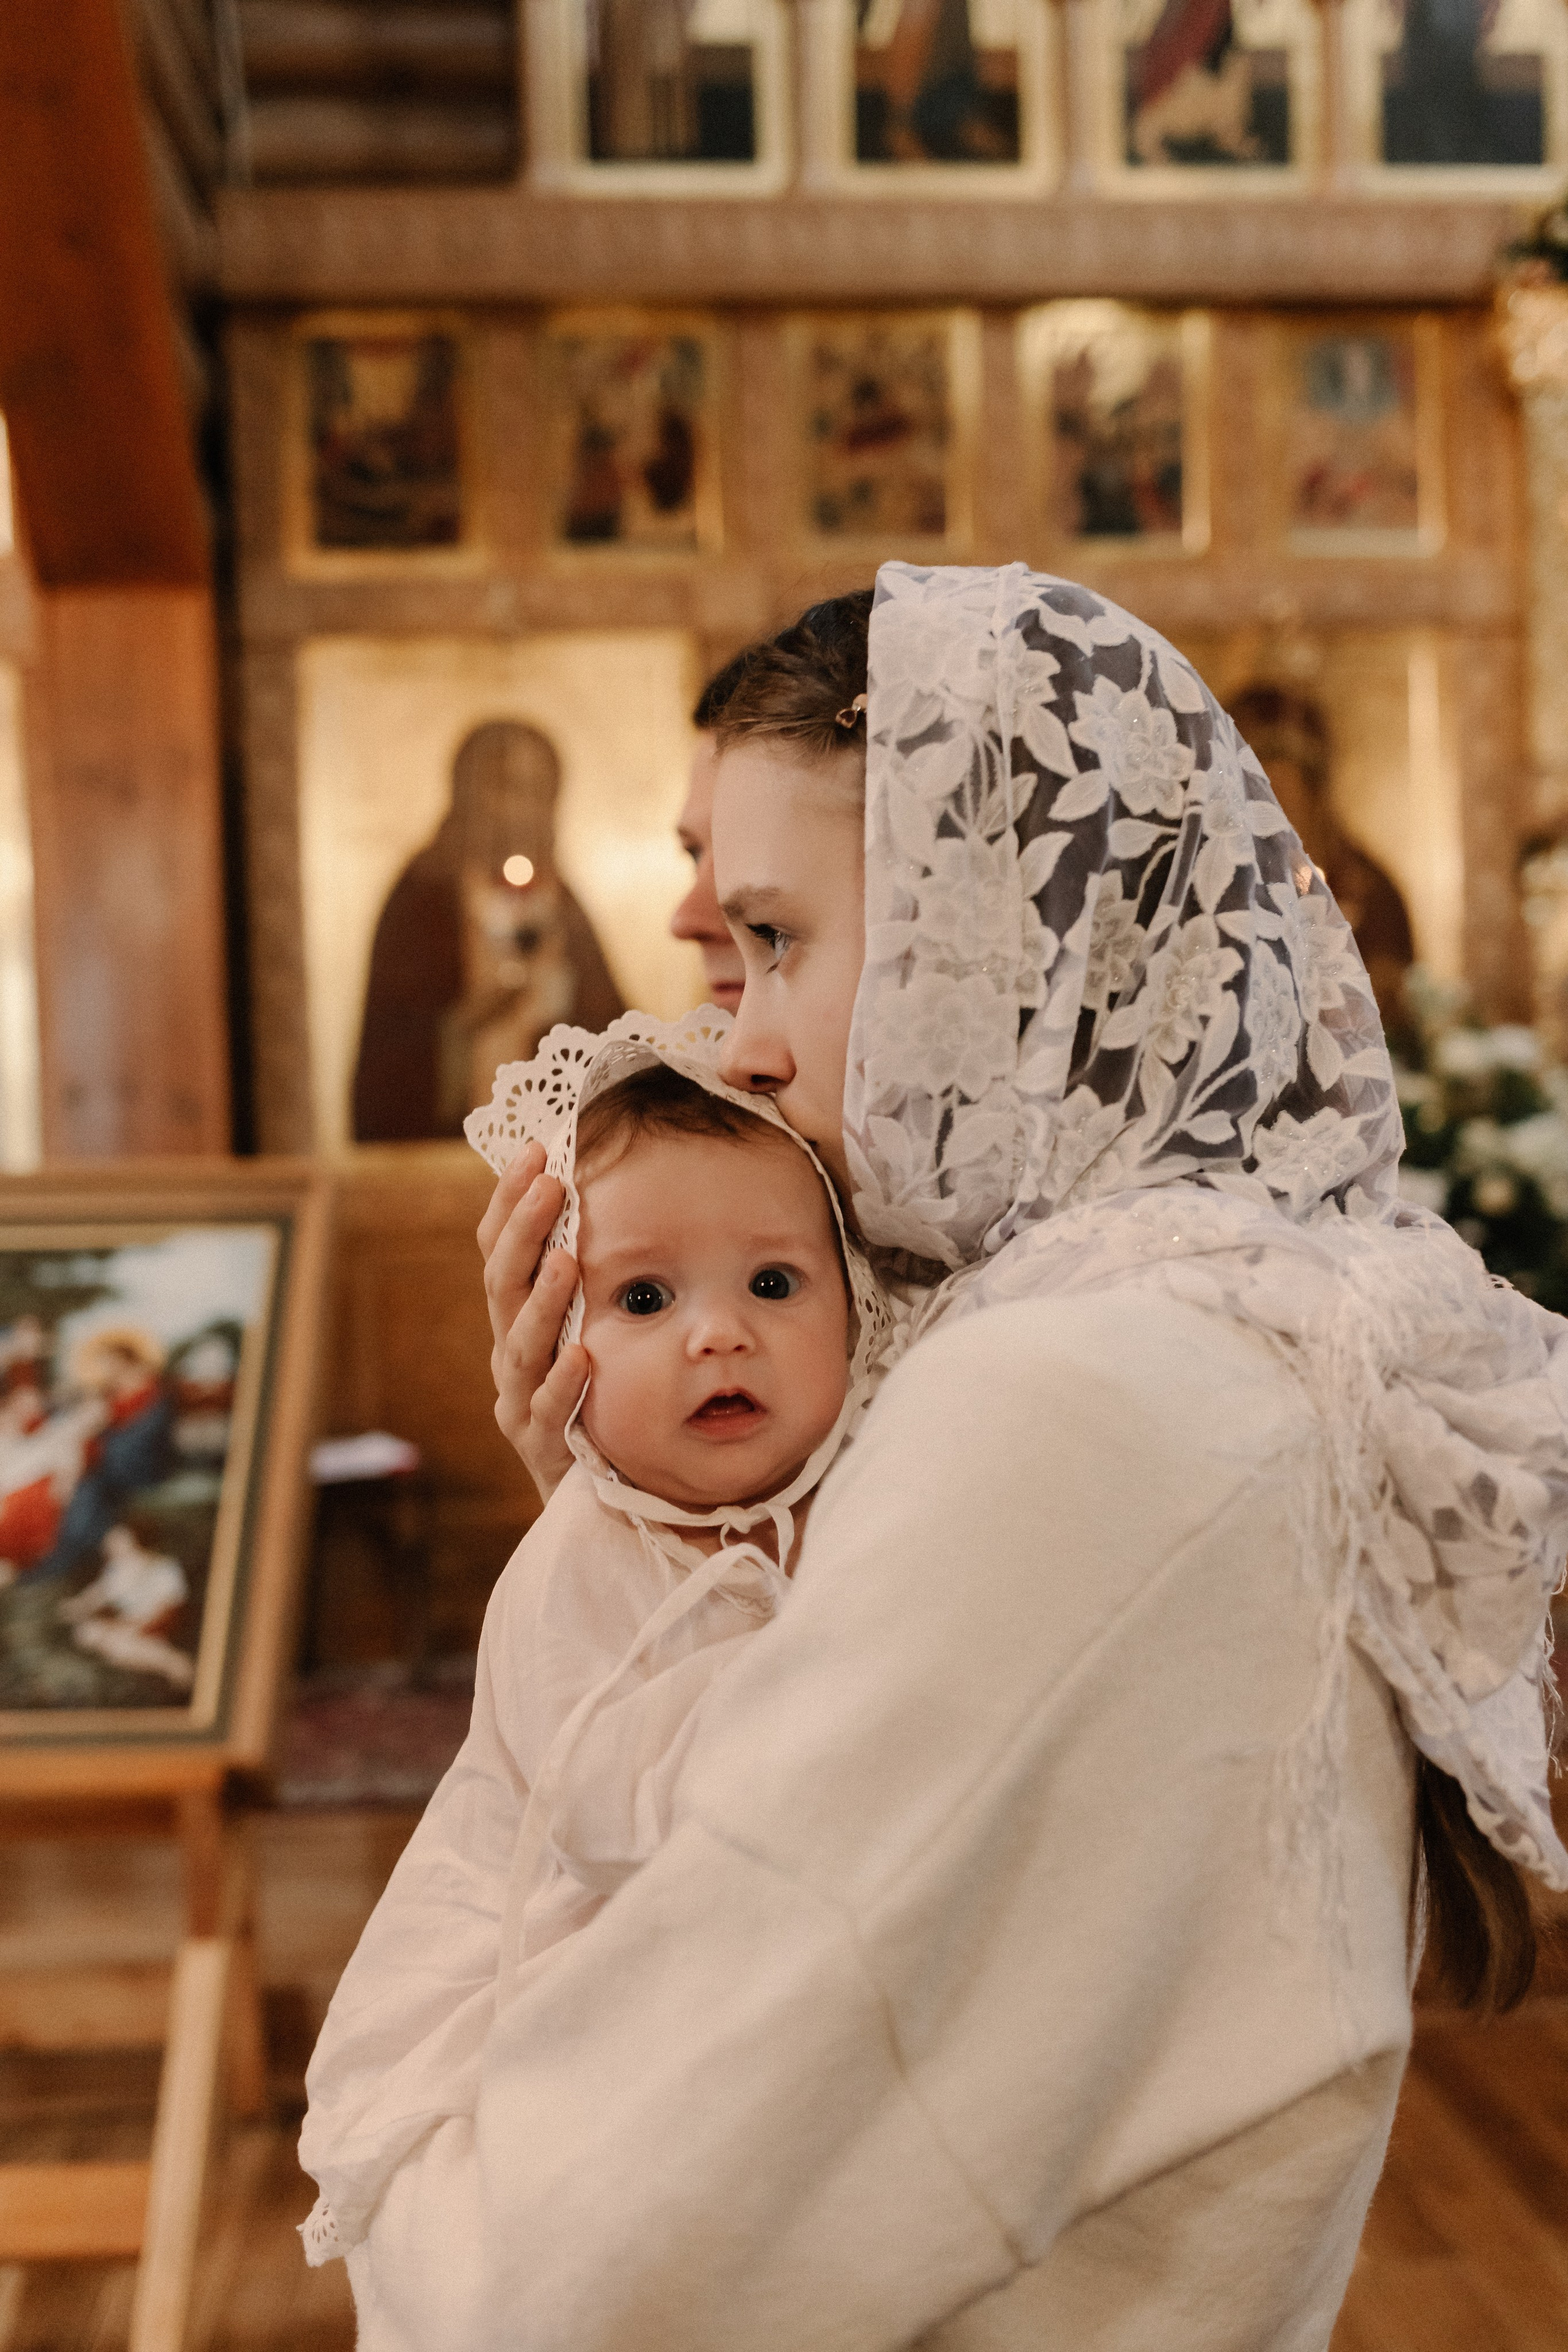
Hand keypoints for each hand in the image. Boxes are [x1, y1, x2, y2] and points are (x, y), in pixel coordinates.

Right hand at [477, 1142, 586, 1505]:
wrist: (595, 1489)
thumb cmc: (597, 1394)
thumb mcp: (586, 1326)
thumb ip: (584, 1272)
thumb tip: (600, 1186)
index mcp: (516, 1316)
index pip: (500, 1249)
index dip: (511, 1201)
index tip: (536, 1150)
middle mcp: (509, 1352)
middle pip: (502, 1284)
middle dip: (524, 1232)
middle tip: (551, 1185)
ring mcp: (519, 1398)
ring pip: (520, 1345)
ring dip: (543, 1301)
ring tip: (567, 1260)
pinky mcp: (541, 1445)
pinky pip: (548, 1412)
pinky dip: (561, 1385)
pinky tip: (581, 1358)